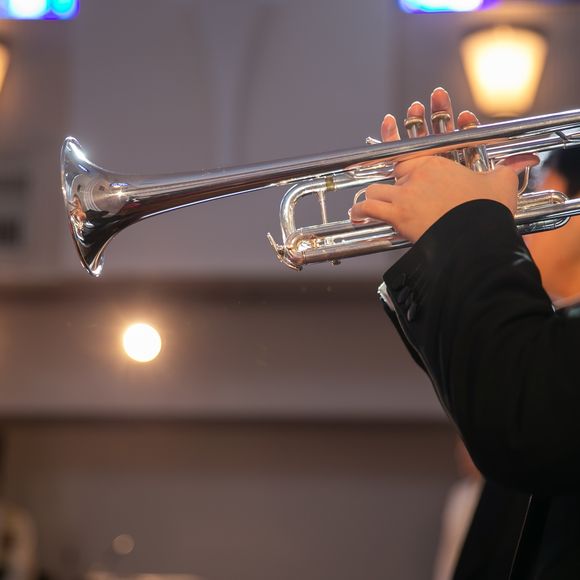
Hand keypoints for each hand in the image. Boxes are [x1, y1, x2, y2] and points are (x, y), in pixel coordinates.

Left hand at [350, 88, 538, 241]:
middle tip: (380, 146)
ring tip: (372, 198)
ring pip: (377, 187)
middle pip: (393, 163)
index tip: (395, 117)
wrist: (476, 235)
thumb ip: (506, 170)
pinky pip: (371, 209)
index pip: (417, 142)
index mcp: (438, 164)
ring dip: (375, 193)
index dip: (404, 129)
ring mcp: (405, 195)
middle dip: (386, 156)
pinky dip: (362, 212)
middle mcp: (417, 175)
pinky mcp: (398, 215)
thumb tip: (523, 162)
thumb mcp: (501, 183)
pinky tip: (357, 216)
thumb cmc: (487, 210)